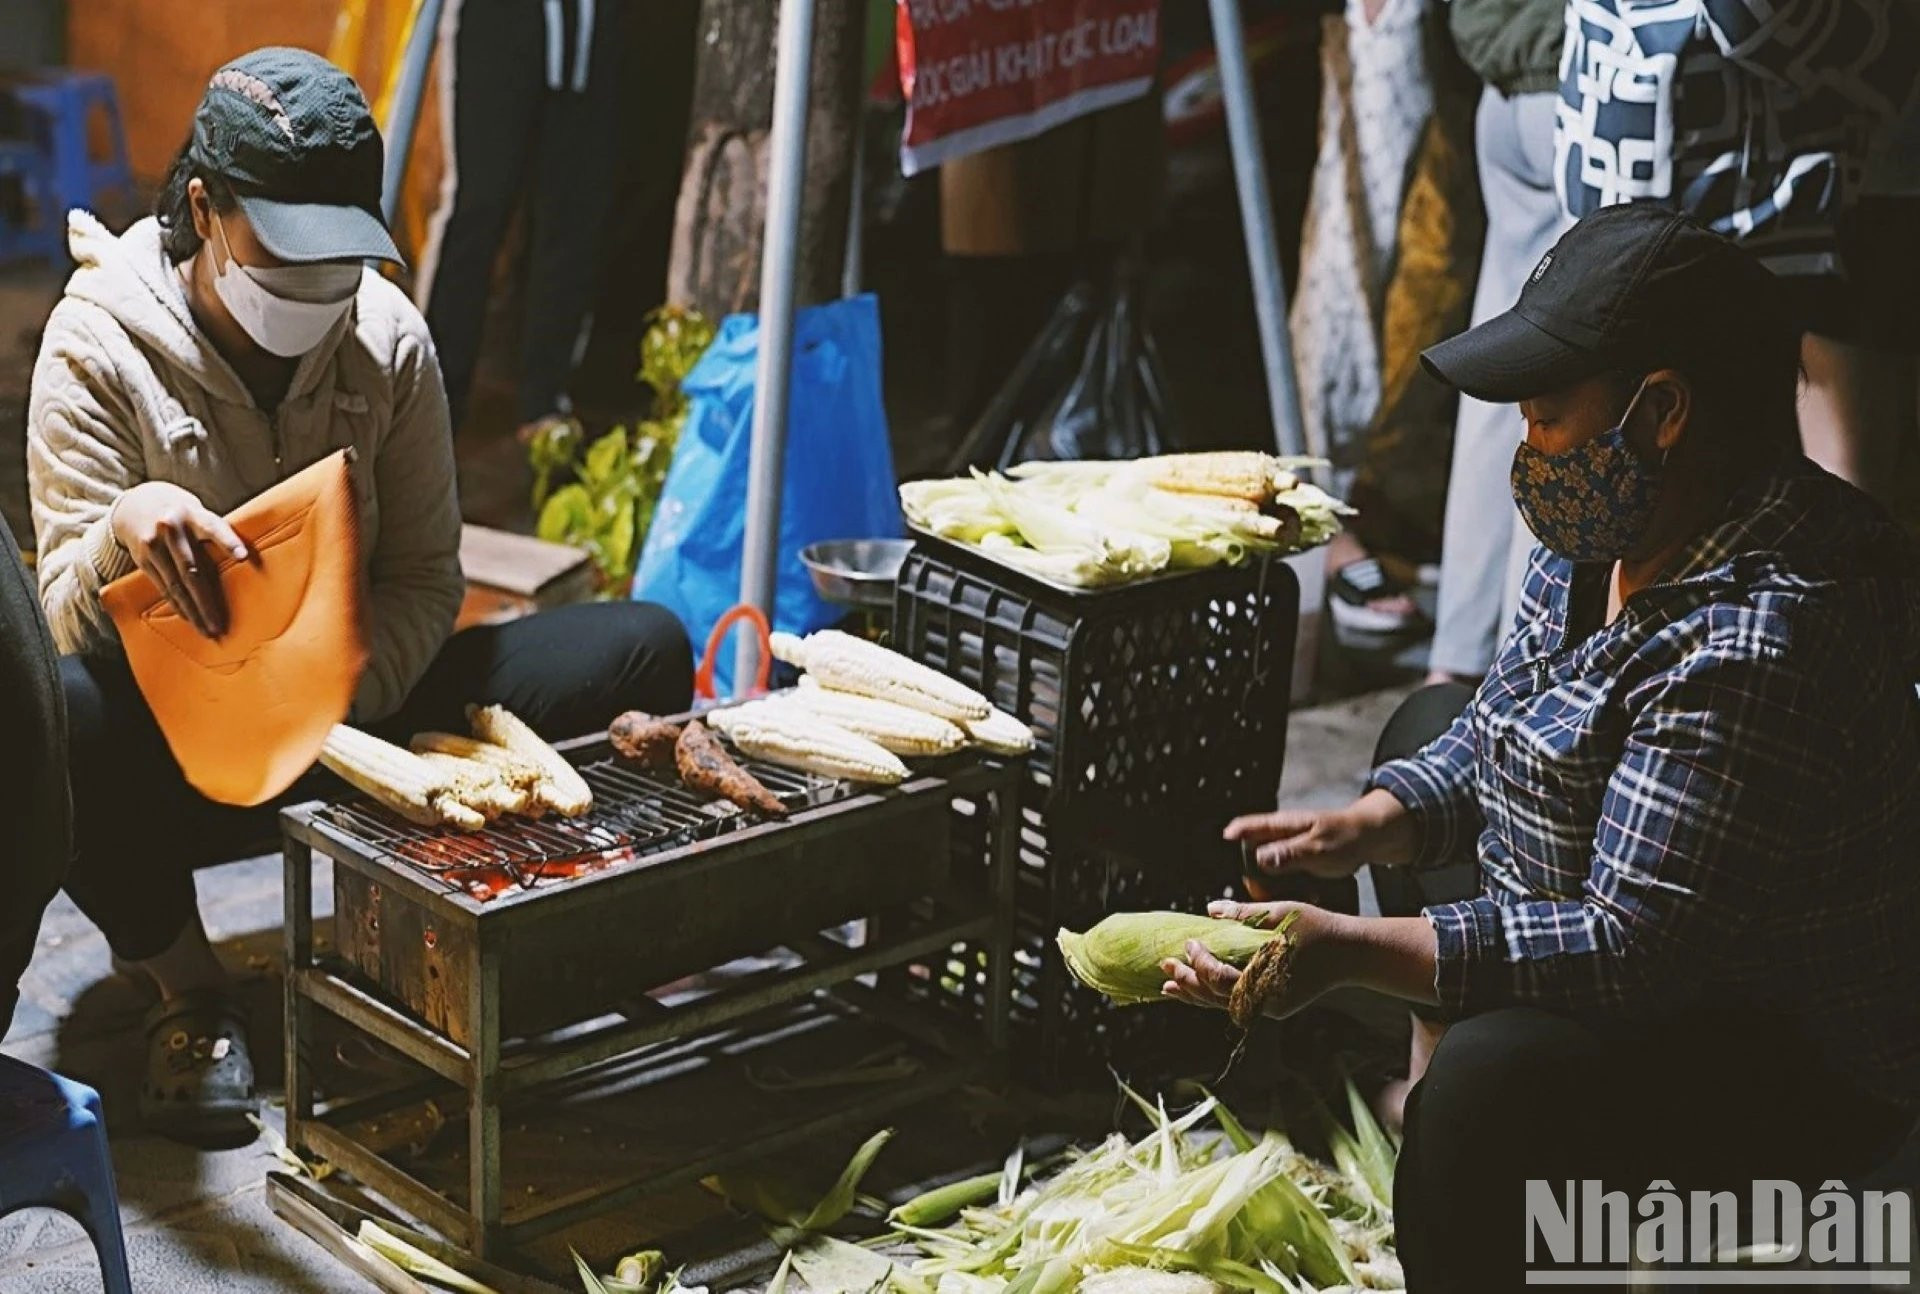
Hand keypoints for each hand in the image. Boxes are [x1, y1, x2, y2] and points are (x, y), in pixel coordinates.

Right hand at [110, 482, 247, 638]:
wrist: (137, 504)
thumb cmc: (183, 514)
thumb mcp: (199, 514)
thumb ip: (215, 535)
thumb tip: (245, 565)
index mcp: (193, 514)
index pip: (213, 528)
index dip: (228, 542)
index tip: (243, 557)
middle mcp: (171, 529)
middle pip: (192, 569)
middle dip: (207, 601)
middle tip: (220, 626)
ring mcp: (153, 544)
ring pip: (176, 584)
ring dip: (192, 611)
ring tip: (207, 630)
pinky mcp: (142, 559)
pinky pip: (163, 587)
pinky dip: (177, 604)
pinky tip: (189, 618)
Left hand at [1159, 900, 1345, 1020]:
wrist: (1351, 952)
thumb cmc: (1318, 929)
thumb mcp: (1280, 914)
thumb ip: (1243, 915)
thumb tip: (1210, 908)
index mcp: (1265, 980)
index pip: (1219, 978)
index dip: (1199, 962)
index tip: (1190, 942)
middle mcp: (1266, 1001)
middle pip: (1215, 997)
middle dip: (1187, 981)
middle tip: (1165, 965)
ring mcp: (1270, 1007)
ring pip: (1223, 1005)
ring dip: (1195, 994)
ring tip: (1169, 986)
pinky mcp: (1275, 1006)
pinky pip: (1237, 1003)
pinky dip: (1214, 996)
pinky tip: (1198, 989)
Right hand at [1225, 789, 1413, 879]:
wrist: (1370, 839)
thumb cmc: (1345, 838)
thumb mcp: (1317, 848)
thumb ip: (1289, 854)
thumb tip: (1260, 858)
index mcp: (1283, 825)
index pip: (1250, 825)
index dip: (1235, 833)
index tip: (1224, 842)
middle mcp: (1283, 835)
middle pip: (1254, 852)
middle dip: (1255, 874)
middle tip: (1262, 891)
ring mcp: (1292, 847)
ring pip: (1270, 867)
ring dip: (1276, 884)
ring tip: (1295, 895)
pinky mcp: (1301, 859)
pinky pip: (1287, 875)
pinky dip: (1293, 886)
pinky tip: (1309, 894)